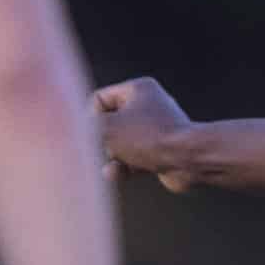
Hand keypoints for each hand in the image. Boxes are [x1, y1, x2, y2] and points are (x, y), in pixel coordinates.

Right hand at [93, 76, 200, 190]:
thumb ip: (86, 127)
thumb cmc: (150, 137)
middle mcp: (148, 106)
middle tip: (104, 150)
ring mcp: (155, 131)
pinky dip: (124, 168)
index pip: (99, 99)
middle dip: (102, 141)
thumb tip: (76, 131)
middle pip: (109, 124)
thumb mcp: (107, 127)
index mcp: (138, 89)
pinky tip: (115, 175)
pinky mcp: (160, 153)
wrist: (189, 159)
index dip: (89, 118)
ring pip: (121, 145)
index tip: (89, 134)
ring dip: (112, 157)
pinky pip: (134, 159)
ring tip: (112, 167)